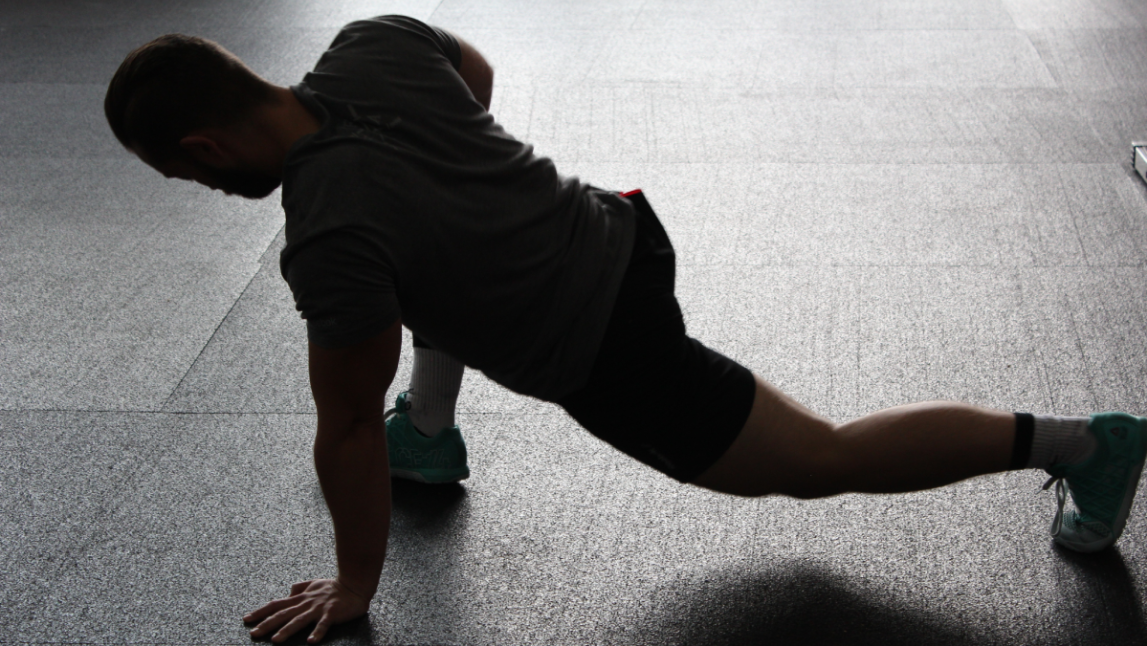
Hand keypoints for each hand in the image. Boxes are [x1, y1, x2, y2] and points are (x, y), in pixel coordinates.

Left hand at [245, 578, 370, 643]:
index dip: (261, 612)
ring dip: (287, 630)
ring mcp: (318, 609)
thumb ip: (300, 587)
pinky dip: (317, 633)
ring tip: (276, 640)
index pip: (276, 604)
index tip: (246, 619)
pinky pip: (323, 625)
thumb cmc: (334, 586)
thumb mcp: (314, 583)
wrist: (355, 584)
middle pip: (283, 614)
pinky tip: (310, 642)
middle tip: (253, 633)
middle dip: (267, 624)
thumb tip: (289, 591)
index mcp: (300, 598)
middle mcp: (306, 603)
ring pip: (299, 620)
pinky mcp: (332, 613)